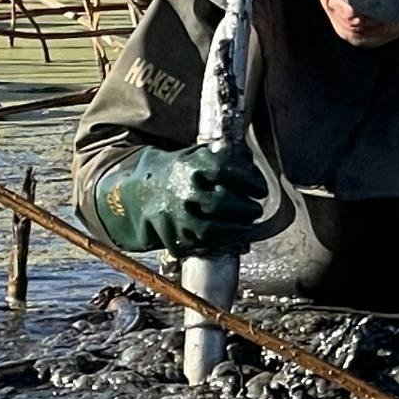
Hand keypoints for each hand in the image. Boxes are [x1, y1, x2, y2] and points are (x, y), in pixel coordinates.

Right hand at [90, 143, 265, 256]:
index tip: (260, 189)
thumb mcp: (195, 155)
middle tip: (255, 209)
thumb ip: (222, 157)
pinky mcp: (171, 234)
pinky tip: (230, 236)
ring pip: (210, 228)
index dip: (249, 181)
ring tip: (246, 225)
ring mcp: (174, 215)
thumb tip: (250, 162)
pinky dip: (219, 242)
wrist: (138, 191)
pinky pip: (199, 243)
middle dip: (245, 208)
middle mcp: (180, 190)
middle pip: (220, 202)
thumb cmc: (177, 172)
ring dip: (236, 229)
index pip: (225, 171)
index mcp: (188, 165)